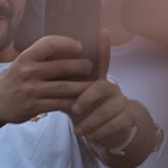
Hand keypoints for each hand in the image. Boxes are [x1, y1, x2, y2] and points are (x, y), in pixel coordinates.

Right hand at [0, 36, 94, 123]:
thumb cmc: (14, 79)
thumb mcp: (22, 62)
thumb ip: (40, 56)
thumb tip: (69, 47)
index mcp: (26, 57)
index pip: (49, 44)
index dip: (67, 43)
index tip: (80, 46)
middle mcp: (28, 72)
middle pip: (62, 67)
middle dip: (81, 66)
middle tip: (90, 66)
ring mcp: (31, 90)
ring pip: (64, 87)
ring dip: (81, 86)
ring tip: (92, 83)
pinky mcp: (34, 106)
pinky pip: (59, 103)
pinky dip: (72, 101)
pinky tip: (81, 100)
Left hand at [69, 32, 137, 147]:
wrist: (103, 130)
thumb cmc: (84, 109)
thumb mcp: (73, 96)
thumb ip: (63, 84)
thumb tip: (41, 70)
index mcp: (98, 79)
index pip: (101, 60)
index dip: (103, 47)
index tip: (102, 31)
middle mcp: (111, 87)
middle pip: (102, 87)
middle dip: (87, 98)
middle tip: (74, 108)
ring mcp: (121, 101)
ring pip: (109, 109)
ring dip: (92, 121)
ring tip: (79, 130)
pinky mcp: (126, 117)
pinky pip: (117, 123)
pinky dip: (102, 131)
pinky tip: (91, 136)